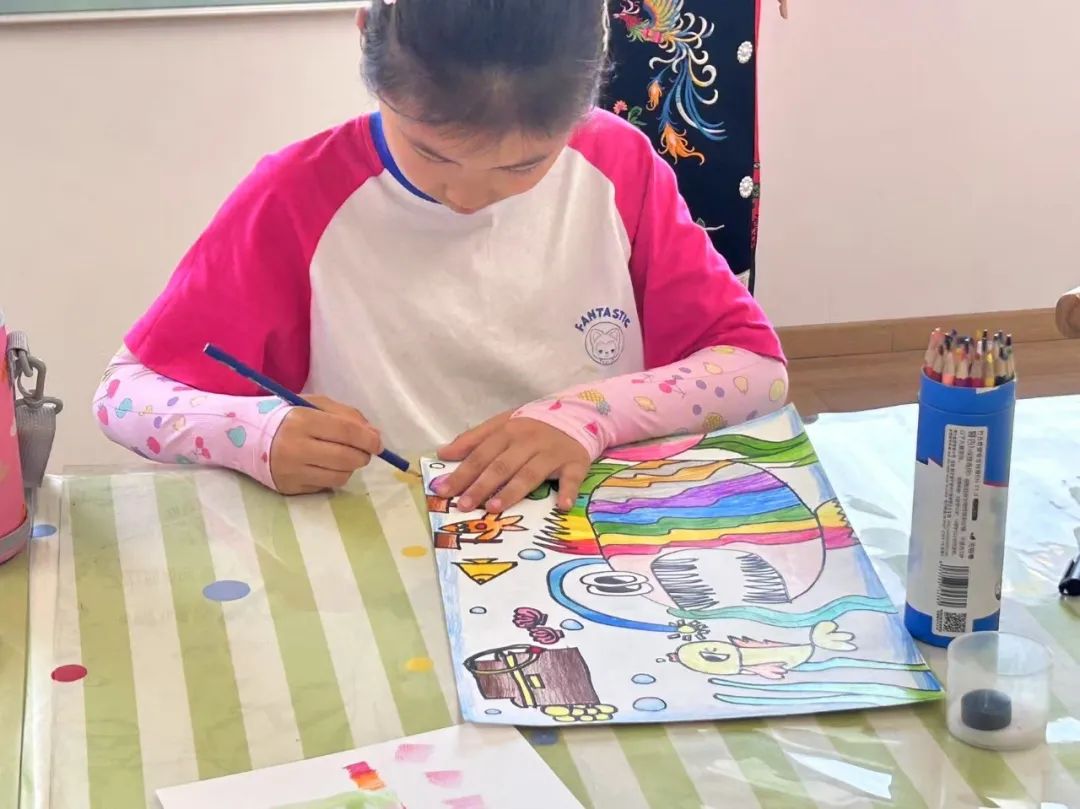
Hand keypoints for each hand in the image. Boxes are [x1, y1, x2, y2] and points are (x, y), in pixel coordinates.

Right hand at [270, 395, 381, 494]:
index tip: (379, 443)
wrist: (246, 436)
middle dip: (363, 455)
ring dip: (350, 467)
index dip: (369, 439)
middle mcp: (296, 447)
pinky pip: (326, 486)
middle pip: (346, 458)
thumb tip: (374, 435)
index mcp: (301, 420)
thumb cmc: (287, 416)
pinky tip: (324, 465)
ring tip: (342, 456)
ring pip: (340, 476)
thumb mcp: (314, 404)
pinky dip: (333, 476)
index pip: (346, 432)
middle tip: (363, 451)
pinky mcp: (290, 488)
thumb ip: (346, 415)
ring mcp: (292, 471)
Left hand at [437, 413, 589, 512]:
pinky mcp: (575, 463)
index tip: (443, 490)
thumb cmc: (533, 426)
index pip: (481, 454)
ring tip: (494, 508)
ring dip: (512, 491)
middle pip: (501, 466)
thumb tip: (443, 453)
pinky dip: (568, 491)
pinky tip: (561, 505)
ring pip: (530, 473)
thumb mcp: (502, 425)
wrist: (578, 416)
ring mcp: (552, 453)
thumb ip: (473, 439)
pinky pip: (572, 478)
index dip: (462, 472)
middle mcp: (528, 441)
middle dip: (480, 486)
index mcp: (508, 431)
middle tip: (463, 505)